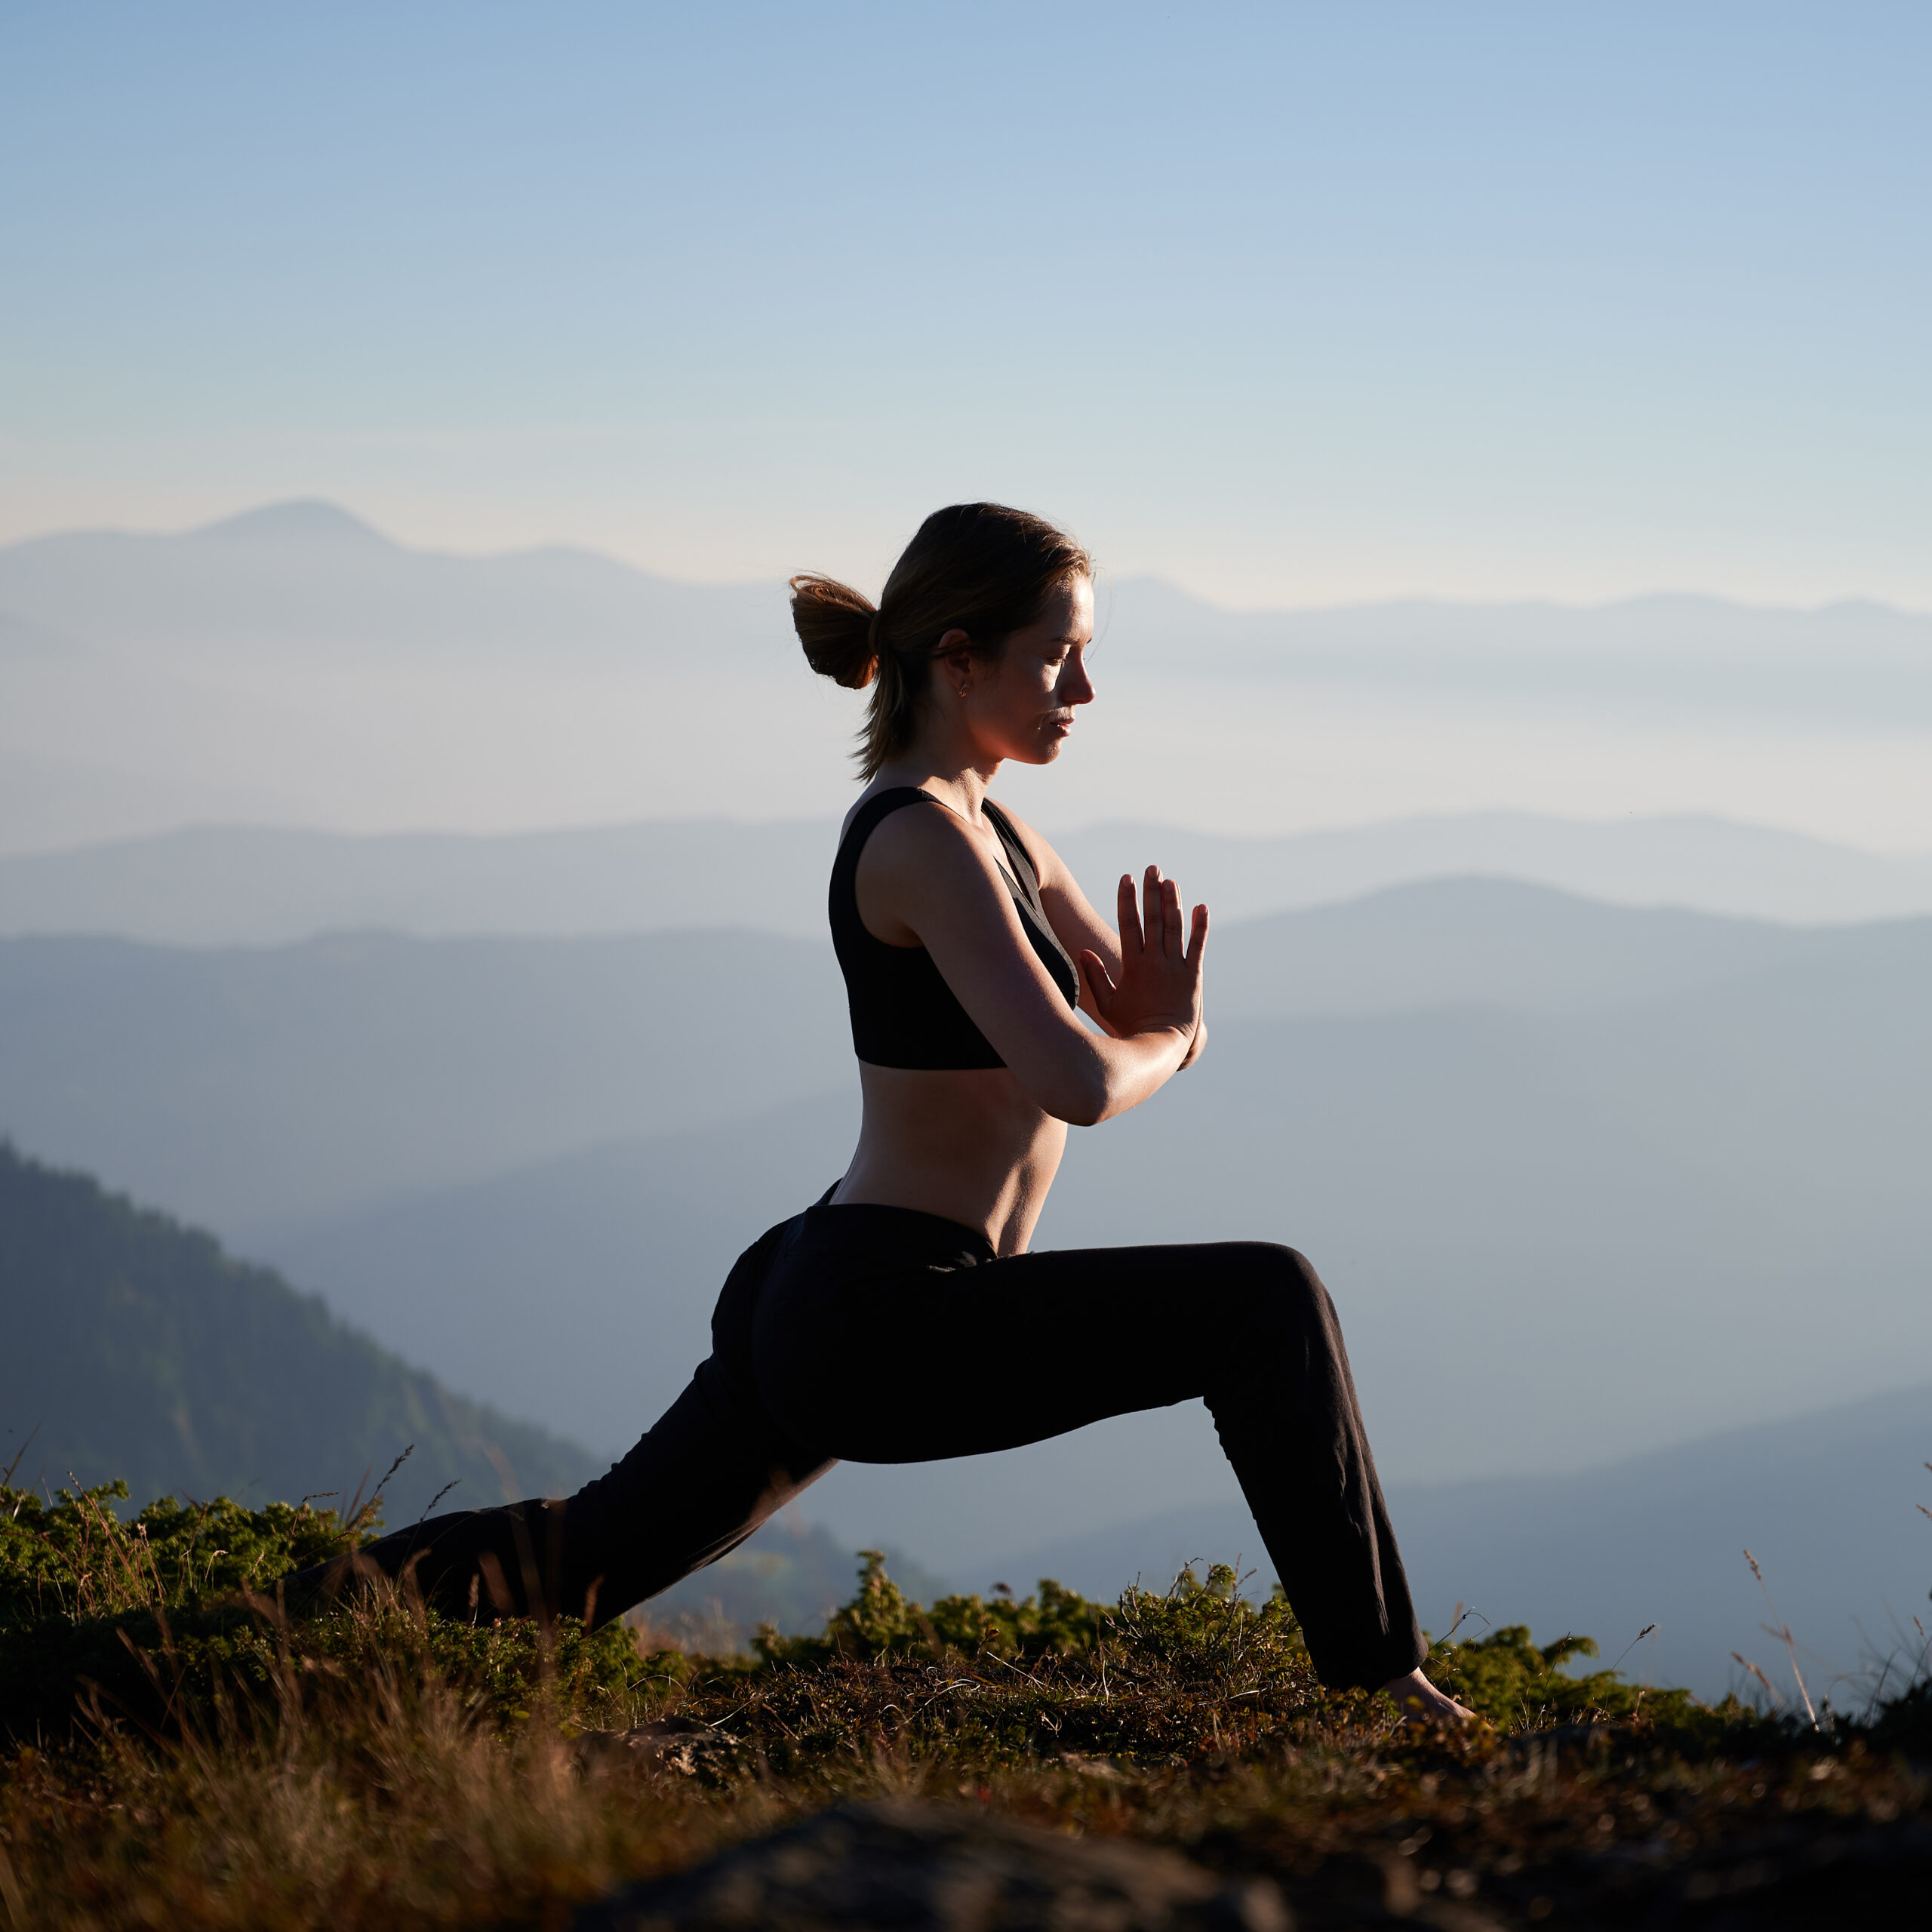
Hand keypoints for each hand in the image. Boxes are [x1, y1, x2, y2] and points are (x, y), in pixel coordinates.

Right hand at [1078, 866, 1206, 1053]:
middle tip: (1151, 868)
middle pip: (1152, 920)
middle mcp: (1155, 962)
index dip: (1126, 900)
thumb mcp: (1107, 1005)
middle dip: (1151, 892)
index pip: (1129, 925)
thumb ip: (1094, 977)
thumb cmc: (1131, 1028)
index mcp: (1133, 966)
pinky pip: (1198, 947)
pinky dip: (1200, 927)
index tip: (1125, 878)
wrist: (1163, 1046)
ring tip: (1171, 880)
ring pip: (1174, 928)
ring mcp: (1175, 968)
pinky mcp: (1193, 976)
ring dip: (1172, 903)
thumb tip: (1082, 952)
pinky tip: (1201, 908)